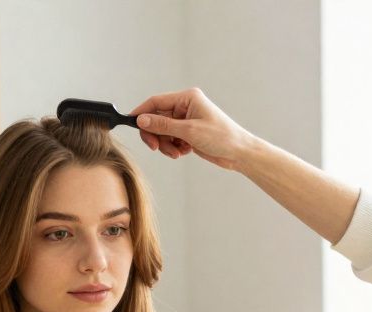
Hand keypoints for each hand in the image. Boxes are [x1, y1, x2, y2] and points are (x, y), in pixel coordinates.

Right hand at [129, 88, 255, 169]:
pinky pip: (171, 139)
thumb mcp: (189, 131)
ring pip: (163, 131)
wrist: (239, 153)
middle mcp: (186, 106)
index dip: (142, 113)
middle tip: (155, 147)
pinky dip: (173, 147)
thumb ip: (163, 125)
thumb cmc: (221, 137)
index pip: (156, 102)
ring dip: (165, 144)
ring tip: (176, 153)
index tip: (132, 125)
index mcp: (187, 98)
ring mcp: (187, 120)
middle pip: (157, 118)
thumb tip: (142, 120)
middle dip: (156, 134)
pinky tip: (184, 152)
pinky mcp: (189, 133)